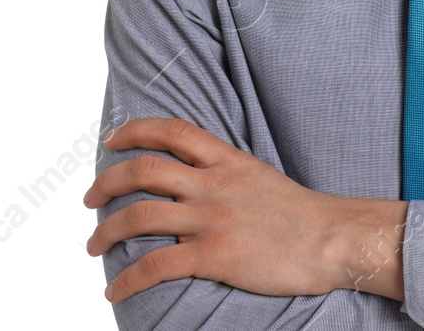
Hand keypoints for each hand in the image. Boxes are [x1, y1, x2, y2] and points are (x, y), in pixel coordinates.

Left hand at [83, 118, 355, 302]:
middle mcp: (213, 184)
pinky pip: (155, 266)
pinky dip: (126, 280)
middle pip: (142, 170)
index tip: (112, 141)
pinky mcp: (215, 255)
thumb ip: (226, 174)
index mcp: (226, 160)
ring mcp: (212, 219)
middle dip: (106, 184)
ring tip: (93, 246)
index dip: (135, 131)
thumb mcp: (260, 177)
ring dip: (105, 232)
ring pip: (139, 216)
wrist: (333, 238)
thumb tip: (196, 180)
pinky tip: (114, 292)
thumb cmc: (302, 215)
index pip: (172, 131)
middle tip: (90, 200)